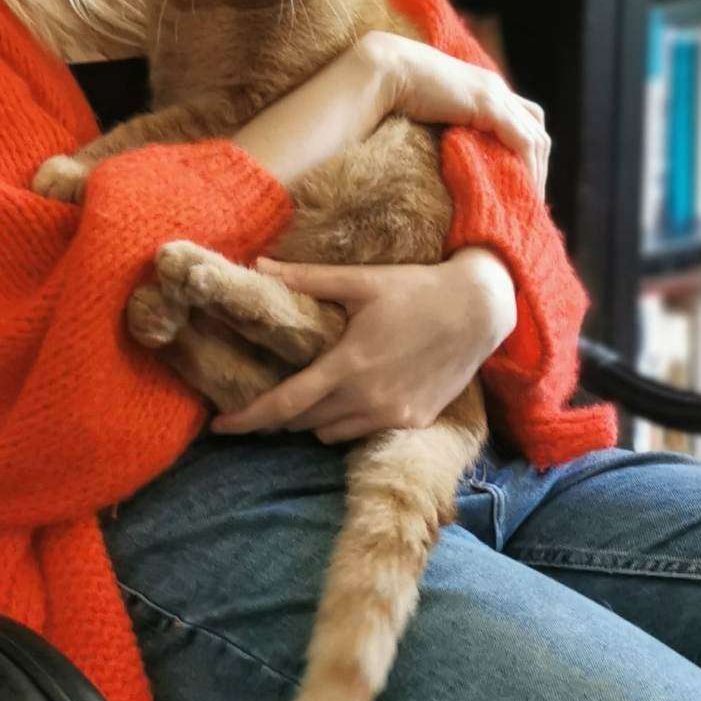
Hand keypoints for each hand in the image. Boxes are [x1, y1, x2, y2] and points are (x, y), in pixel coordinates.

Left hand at [206, 250, 515, 442]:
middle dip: (276, 418)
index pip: (285, 404)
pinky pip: (362, 432)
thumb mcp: (361, 280)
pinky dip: (346, 421)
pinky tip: (349, 396)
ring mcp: (393, 415)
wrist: (481, 310)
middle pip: (303, 423)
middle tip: (258, 403)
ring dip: (313, 419)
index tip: (219, 426)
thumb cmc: (418, 289)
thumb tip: (258, 267)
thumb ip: (306, 279)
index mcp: (348, 365)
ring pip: (331, 433)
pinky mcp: (414, 421)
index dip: (248, 419)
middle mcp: (368, 398)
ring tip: (308, 393)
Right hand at [363, 32, 549, 197]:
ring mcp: (496, 95)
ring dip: (537, 172)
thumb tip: (450, 159)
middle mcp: (497, 89)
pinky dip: (527, 167)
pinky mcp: (490, 106)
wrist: (388, 70)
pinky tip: (522, 187)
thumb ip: (450, 128)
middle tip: (530, 198)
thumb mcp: (432, 113)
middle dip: (539, 165)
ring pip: (536, 138)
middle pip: (537, 129)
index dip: (528, 151)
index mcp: (485, 88)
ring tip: (527, 200)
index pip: (524, 119)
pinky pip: (522, 141)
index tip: (521, 181)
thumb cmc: (397, 92)